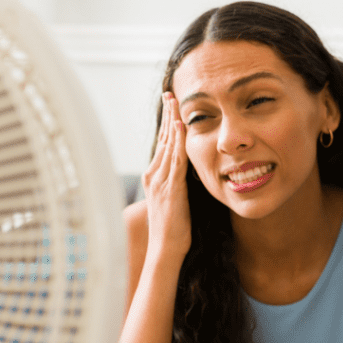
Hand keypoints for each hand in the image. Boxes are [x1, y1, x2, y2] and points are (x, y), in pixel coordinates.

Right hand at [142, 94, 190, 260]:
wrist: (165, 248)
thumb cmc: (172, 230)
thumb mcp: (175, 201)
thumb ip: (178, 184)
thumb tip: (187, 174)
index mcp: (154, 177)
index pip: (162, 144)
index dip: (167, 123)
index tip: (171, 106)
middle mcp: (154, 175)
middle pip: (162, 139)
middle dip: (167, 115)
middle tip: (170, 94)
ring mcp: (161, 181)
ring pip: (167, 144)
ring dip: (171, 121)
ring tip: (174, 101)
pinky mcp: (171, 188)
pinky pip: (175, 159)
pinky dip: (177, 141)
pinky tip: (180, 126)